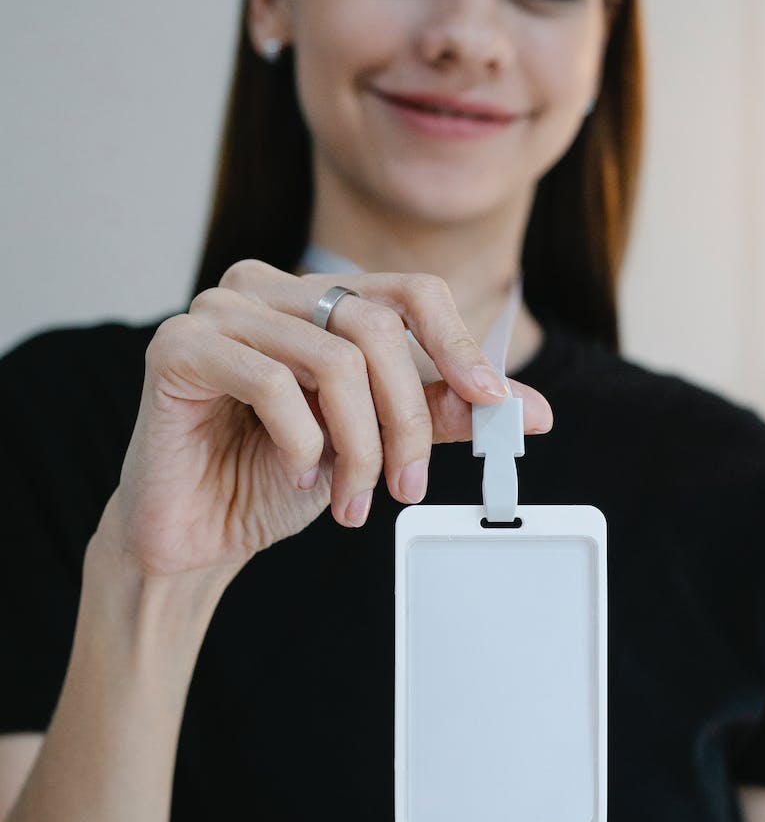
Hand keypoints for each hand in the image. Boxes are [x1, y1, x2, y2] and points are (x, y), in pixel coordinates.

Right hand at [105, 260, 553, 577]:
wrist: (196, 533)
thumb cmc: (274, 476)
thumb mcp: (375, 442)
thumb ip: (442, 414)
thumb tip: (529, 410)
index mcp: (314, 296)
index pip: (409, 291)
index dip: (458, 345)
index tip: (494, 404)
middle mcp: (265, 287)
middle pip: (376, 329)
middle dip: (407, 421)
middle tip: (406, 487)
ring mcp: (217, 311)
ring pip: (333, 361)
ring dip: (359, 447)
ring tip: (351, 499)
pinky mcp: (177, 347)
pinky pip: (272, 383)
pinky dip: (302, 444)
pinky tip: (296, 477)